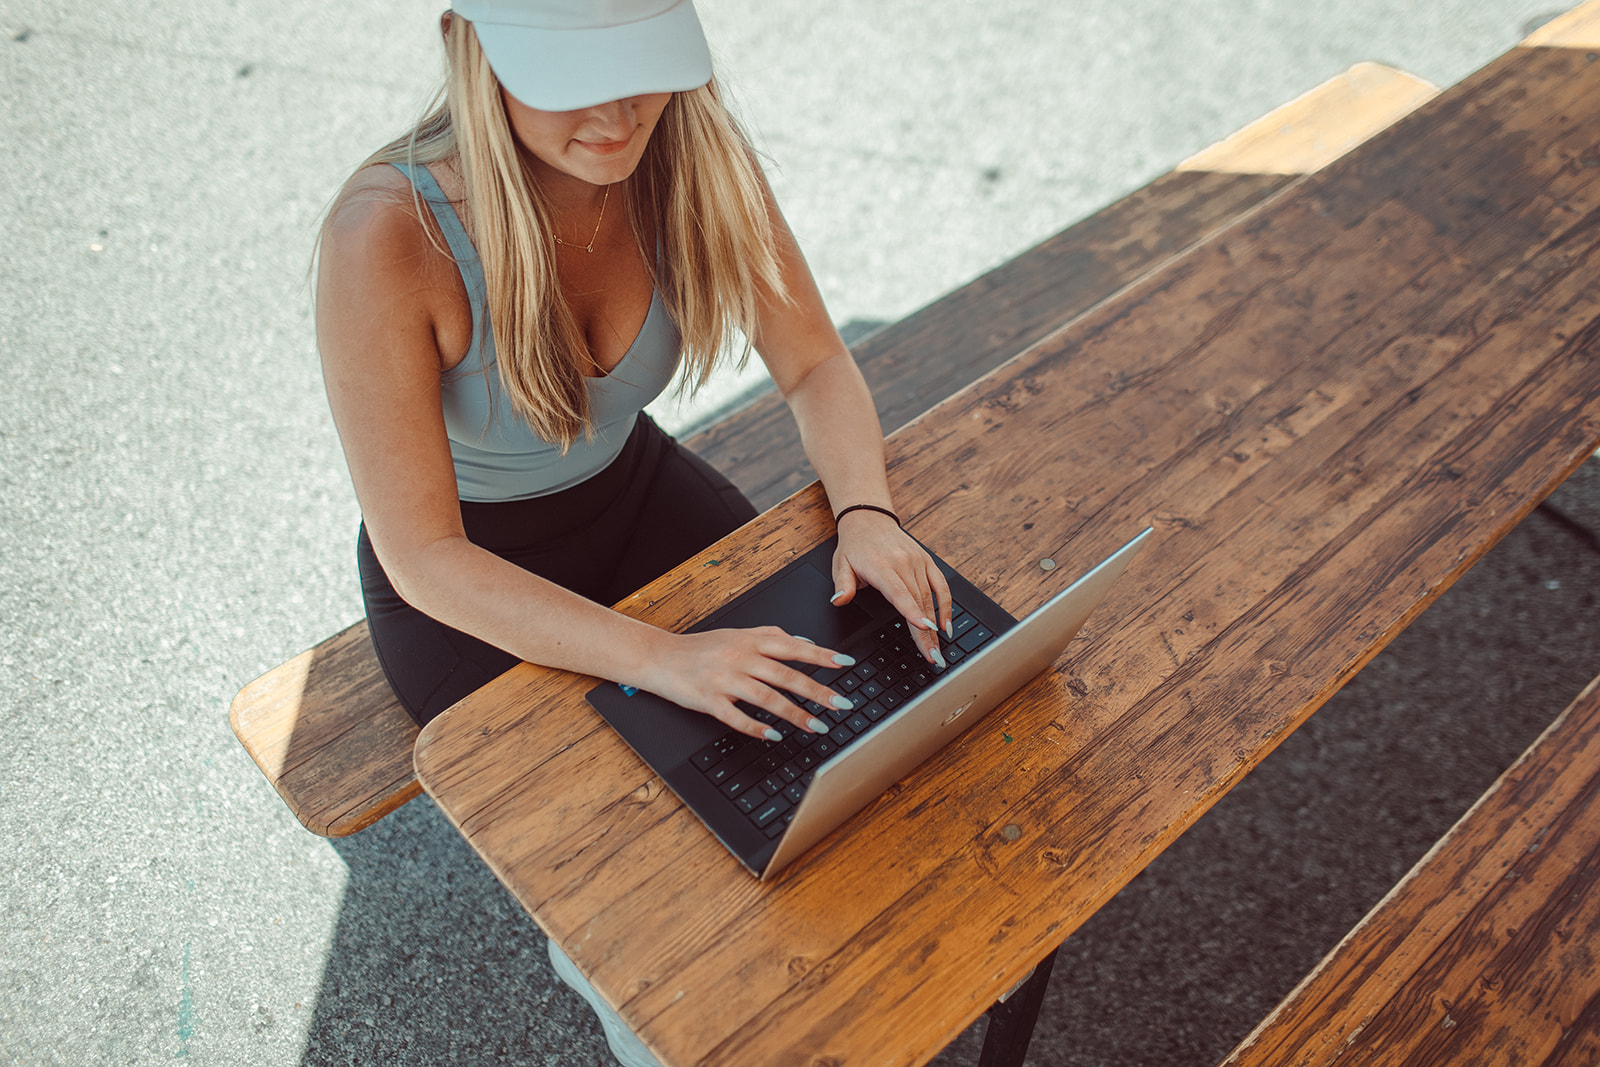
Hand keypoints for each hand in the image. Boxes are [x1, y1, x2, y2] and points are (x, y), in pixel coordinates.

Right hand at [634, 627, 858, 740]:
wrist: (660, 657)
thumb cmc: (700, 648)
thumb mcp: (737, 634)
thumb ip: (770, 636)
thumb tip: (804, 643)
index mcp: (750, 641)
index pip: (793, 647)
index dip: (821, 656)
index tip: (846, 664)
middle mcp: (740, 658)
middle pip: (785, 675)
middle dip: (817, 691)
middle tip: (842, 704)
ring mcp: (724, 680)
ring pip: (766, 697)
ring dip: (795, 713)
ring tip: (818, 726)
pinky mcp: (709, 701)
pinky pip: (736, 717)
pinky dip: (756, 727)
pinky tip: (775, 736)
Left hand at [829, 511, 952, 667]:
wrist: (869, 519)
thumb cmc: (855, 546)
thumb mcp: (840, 564)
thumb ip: (842, 585)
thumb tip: (839, 601)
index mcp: (881, 566)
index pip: (899, 593)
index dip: (911, 612)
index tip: (923, 629)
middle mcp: (903, 563)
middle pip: (918, 602)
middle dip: (927, 633)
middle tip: (933, 657)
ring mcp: (917, 561)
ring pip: (930, 598)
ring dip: (936, 626)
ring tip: (937, 650)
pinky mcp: (927, 560)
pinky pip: (941, 585)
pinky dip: (946, 605)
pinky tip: (946, 625)